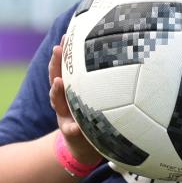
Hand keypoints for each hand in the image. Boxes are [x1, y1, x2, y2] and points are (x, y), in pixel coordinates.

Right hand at [48, 36, 101, 163]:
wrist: (86, 145)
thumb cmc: (95, 116)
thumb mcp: (98, 98)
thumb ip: (106, 82)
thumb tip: (126, 56)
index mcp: (71, 89)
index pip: (65, 67)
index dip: (64, 52)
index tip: (66, 37)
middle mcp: (64, 99)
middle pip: (55, 78)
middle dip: (55, 64)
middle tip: (57, 50)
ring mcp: (64, 115)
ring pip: (57, 102)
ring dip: (57, 92)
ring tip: (58, 82)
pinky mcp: (69, 132)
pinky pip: (70, 130)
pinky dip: (72, 129)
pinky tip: (75, 128)